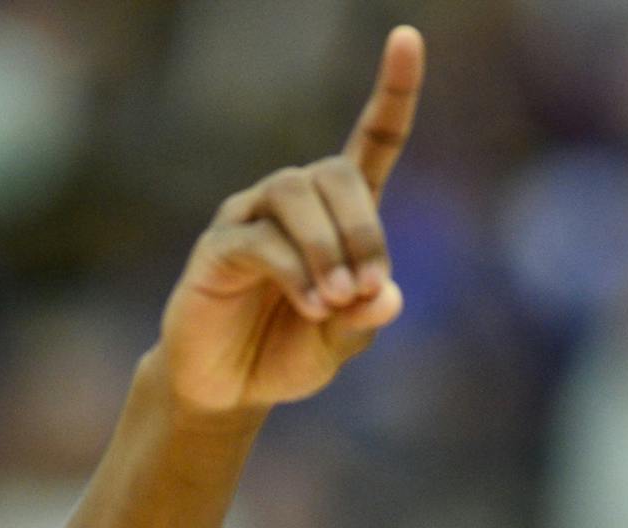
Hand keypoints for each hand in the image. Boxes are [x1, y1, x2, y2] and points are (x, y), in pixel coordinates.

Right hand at [155, 26, 423, 412]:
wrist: (226, 389)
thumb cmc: (286, 353)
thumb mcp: (339, 344)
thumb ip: (365, 318)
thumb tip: (387, 295)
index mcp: (337, 214)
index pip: (372, 140)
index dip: (393, 90)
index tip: (408, 38)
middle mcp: (293, 202)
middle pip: (334, 171)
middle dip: (363, 228)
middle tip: (368, 288)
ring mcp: (250, 218)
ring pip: (295, 194)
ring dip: (327, 247)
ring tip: (336, 301)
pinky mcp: (218, 246)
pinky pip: (261, 240)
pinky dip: (295, 272)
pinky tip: (311, 304)